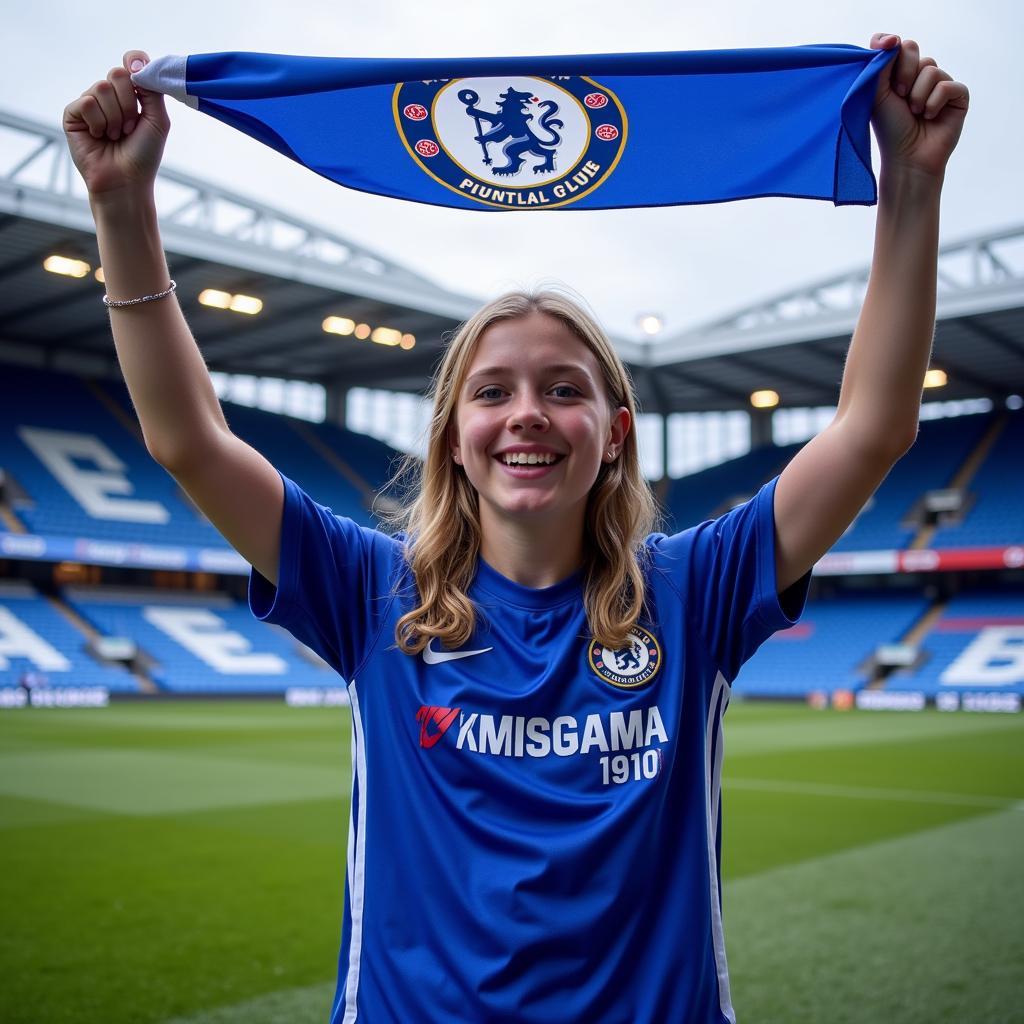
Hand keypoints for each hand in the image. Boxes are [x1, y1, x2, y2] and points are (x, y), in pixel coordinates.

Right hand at [62, 50, 170, 200]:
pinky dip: (98, 122)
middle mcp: (110, 97)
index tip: (139, 73)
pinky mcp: (73, 114)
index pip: (130, 64)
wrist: (126, 181)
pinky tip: (99, 137)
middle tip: (131, 128)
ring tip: (116, 136)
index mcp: (130, 95)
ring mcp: (90, 104)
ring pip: (101, 89)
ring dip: (115, 118)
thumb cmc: (144, 155)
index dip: (134, 63)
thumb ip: (153, 90)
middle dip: (129, 104)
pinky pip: (86, 103)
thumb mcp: (158, 121)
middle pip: (117, 74)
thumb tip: (138, 62)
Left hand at [869, 33, 968, 181]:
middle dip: (904, 73)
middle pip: (914, 50)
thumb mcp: (877, 96)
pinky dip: (935, 102)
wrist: (906, 158)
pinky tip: (930, 117)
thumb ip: (880, 66)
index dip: (893, 48)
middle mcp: (919, 78)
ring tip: (915, 113)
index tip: (886, 48)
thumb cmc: (889, 130)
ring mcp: (940, 86)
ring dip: (918, 94)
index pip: (900, 47)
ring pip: (931, 69)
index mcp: (898, 76)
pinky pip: (949, 86)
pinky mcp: (958, 98)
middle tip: (899, 96)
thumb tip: (891, 40)